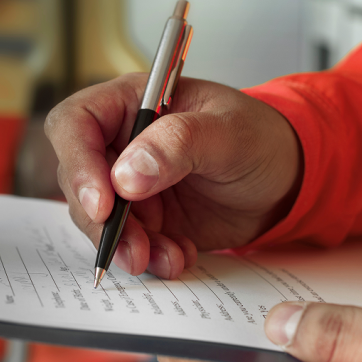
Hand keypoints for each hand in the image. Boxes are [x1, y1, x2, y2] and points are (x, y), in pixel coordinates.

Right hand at [45, 74, 301, 277]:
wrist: (286, 180)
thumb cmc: (260, 137)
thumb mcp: (228, 131)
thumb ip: (179, 143)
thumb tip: (126, 174)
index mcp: (132, 103)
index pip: (76, 124)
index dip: (78, 163)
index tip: (102, 203)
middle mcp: (121, 143)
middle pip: (80, 181)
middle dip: (103, 221)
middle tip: (133, 248)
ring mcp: (130, 185)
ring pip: (99, 220)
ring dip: (126, 245)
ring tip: (166, 257)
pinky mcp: (145, 220)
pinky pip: (128, 244)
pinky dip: (150, 258)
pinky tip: (179, 256)